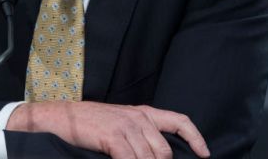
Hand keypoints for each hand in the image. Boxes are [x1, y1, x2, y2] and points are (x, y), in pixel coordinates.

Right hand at [6, 101, 209, 158]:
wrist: (63, 118)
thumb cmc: (92, 124)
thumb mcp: (121, 123)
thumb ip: (141, 135)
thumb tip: (156, 156)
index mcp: (144, 113)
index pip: (179, 121)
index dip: (196, 139)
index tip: (204, 155)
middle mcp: (139, 118)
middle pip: (164, 151)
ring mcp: (127, 126)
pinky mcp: (113, 137)